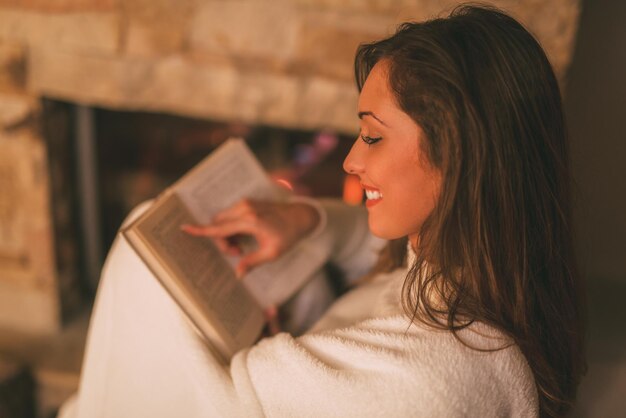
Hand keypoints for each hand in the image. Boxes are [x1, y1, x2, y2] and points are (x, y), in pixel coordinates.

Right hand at [181, 199, 319, 276]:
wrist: (302, 216)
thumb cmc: (289, 235)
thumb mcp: (273, 253)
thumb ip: (253, 262)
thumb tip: (238, 274)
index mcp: (250, 221)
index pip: (220, 228)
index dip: (201, 230)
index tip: (185, 228)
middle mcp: (245, 208)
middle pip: (218, 224)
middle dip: (221, 241)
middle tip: (237, 253)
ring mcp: (245, 203)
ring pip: (222, 220)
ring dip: (226, 235)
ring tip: (242, 247)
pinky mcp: (247, 203)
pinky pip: (230, 216)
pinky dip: (231, 228)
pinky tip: (244, 238)